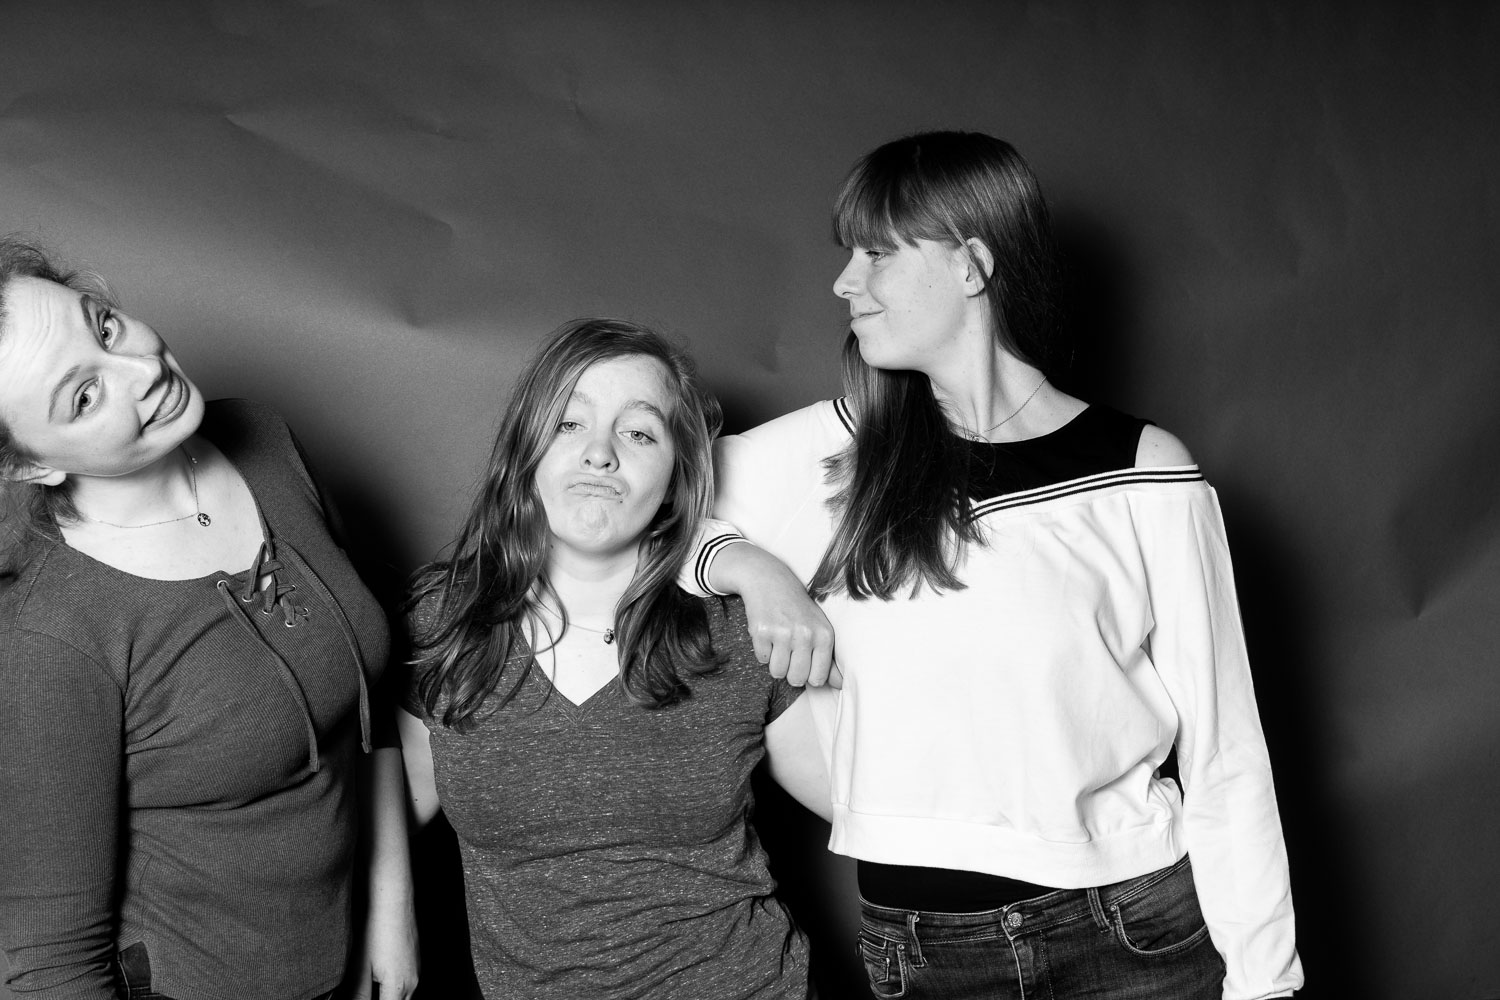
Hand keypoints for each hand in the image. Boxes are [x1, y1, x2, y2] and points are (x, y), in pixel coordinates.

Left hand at [349, 905, 418, 999]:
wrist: (393, 902)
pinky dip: (395, 986)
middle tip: (367, 993)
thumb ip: (360, 994)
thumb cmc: (376, 931)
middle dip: (384, 999)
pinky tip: (380, 974)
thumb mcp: (361, 968)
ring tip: (372, 984)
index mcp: (398, 987)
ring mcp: (417, 970)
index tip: (364, 996)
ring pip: (406, 996)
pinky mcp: (416, 960)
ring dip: (389, 995)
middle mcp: (413, 982)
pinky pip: (409, 982)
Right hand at [719, 544, 837, 686]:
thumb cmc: (798, 609)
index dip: (808, 675)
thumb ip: (830, 659)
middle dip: (790, 672)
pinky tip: (768, 634)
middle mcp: (806, 634)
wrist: (769, 580)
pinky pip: (762, 659)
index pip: (818, 679)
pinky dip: (763, 651)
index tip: (805, 661)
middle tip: (789, 652)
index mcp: (824, 635)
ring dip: (775, 663)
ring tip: (778, 643)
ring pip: (777, 672)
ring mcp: (783, 633)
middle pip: (796, 679)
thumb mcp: (819, 628)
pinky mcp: (762, 631)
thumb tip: (841, 685)